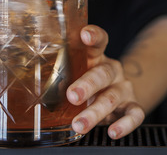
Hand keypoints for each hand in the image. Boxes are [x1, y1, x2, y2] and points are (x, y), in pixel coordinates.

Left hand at [67, 25, 145, 139]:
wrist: (118, 94)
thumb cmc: (87, 82)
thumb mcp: (76, 73)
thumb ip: (61, 76)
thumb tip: (31, 88)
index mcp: (97, 57)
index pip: (98, 41)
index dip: (93, 36)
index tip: (84, 34)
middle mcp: (112, 70)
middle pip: (103, 73)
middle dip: (87, 85)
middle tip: (72, 96)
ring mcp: (123, 87)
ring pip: (113, 97)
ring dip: (95, 112)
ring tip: (79, 124)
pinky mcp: (132, 105)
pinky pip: (135, 114)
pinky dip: (125, 125)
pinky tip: (112, 132)